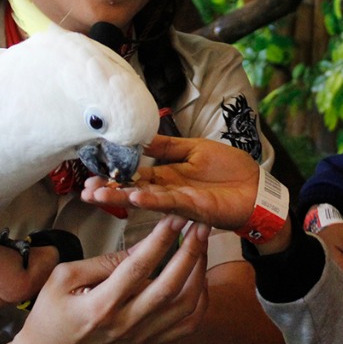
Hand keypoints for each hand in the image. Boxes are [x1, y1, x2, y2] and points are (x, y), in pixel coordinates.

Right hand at [6, 215, 211, 343]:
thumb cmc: (50, 314)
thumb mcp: (64, 277)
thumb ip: (104, 261)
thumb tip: (142, 245)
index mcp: (100, 305)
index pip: (138, 267)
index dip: (160, 240)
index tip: (176, 217)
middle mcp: (125, 324)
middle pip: (169, 287)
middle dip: (190, 252)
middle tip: (200, 226)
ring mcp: (140, 337)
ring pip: (185, 306)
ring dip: (199, 273)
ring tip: (201, 245)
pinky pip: (186, 325)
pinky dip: (200, 301)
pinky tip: (199, 277)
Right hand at [82, 135, 261, 230]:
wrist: (256, 186)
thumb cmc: (229, 168)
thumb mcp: (194, 148)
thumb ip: (167, 146)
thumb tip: (141, 135)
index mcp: (167, 175)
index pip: (135, 175)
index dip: (115, 175)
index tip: (92, 174)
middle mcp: (168, 190)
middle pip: (133, 190)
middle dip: (109, 191)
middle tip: (85, 190)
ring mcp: (179, 201)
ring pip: (145, 199)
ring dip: (122, 198)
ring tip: (98, 195)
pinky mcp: (194, 208)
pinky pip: (168, 203)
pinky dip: (150, 200)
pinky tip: (133, 197)